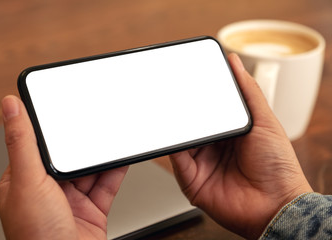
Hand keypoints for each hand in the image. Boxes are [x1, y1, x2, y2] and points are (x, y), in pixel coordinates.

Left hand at [0, 95, 127, 239]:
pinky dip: (115, 171)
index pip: (38, 146)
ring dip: (100, 157)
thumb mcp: (28, 181)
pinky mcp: (93, 209)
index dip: (51, 130)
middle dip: (82, 144)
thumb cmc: (37, 237)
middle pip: (68, 158)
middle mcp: (48, 191)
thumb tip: (11, 106)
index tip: (62, 111)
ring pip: (90, 170)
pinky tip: (121, 158)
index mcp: (24, 182)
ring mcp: (72, 201)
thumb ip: (22, 143)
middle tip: (93, 124)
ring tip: (111, 137)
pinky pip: (106, 184)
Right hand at [170, 53, 312, 238]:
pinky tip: (171, 132)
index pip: (208, 109)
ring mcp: (201, 163)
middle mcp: (213, 146)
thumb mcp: (265, 120)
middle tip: (174, 92)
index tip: (189, 80)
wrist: (276, 204)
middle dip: (183, 110)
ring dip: (176, 126)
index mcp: (229, 131)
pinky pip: (176, 159)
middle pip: (192, 124)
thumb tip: (235, 62)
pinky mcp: (191, 179)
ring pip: (181, 139)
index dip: (199, 96)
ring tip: (169, 109)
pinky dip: (172, 145)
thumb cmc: (278, 166)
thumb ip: (248, 91)